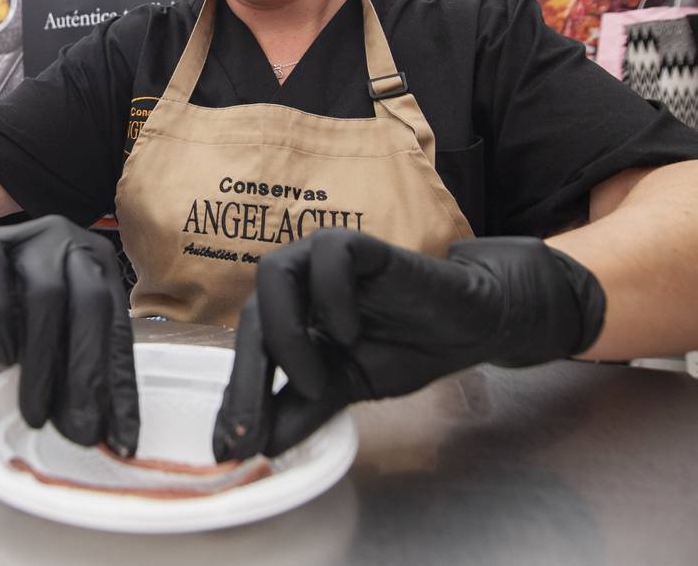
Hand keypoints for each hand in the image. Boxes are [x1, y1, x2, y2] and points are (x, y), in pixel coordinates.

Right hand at [0, 215, 139, 454]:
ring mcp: (27, 239)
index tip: (121, 439)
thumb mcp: (56, 333)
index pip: (118, 329)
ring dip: (42, 362)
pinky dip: (2, 328)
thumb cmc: (15, 308)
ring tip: (35, 412)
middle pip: (90, 305)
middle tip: (81, 429)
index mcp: (100, 265)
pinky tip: (4, 358)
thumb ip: (78, 365)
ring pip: (46, 297)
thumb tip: (99, 426)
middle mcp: (71, 244)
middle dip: (87, 373)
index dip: (120, 387)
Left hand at [213, 230, 605, 460]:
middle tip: (253, 432)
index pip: (247, 351)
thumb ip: (302, 410)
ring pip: (274, 274)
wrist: (468, 328)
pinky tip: (350, 332)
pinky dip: (332, 294)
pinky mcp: (365, 247)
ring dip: (286, 333)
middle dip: (247, 380)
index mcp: (289, 314)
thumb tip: (260, 450)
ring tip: (317, 380)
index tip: (229, 449)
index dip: (237, 398)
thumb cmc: (404, 348)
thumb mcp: (348, 389)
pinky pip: (331, 253)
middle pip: (251, 317)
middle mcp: (299, 282)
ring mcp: (326, 260)